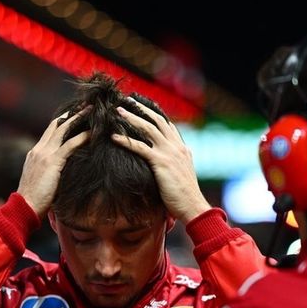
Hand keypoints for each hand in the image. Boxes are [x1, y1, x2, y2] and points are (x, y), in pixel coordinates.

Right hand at [17, 108, 89, 215]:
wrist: (24, 207)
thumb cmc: (34, 201)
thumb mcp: (41, 181)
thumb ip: (50, 172)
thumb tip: (64, 172)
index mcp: (34, 154)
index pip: (49, 132)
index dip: (62, 122)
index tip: (74, 115)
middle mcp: (38, 150)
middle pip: (56, 125)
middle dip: (71, 114)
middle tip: (85, 106)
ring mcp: (44, 154)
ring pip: (63, 130)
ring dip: (79, 119)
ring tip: (92, 111)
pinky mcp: (52, 161)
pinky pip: (70, 144)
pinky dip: (83, 137)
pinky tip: (93, 133)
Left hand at [113, 101, 210, 223]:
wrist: (193, 207)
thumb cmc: (185, 196)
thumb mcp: (183, 174)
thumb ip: (176, 163)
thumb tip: (168, 162)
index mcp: (182, 148)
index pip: (167, 125)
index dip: (154, 114)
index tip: (141, 106)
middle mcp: (177, 147)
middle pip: (157, 120)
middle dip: (141, 108)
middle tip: (127, 100)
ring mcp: (169, 153)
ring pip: (148, 128)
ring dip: (131, 118)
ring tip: (117, 111)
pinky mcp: (161, 163)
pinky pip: (140, 147)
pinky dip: (125, 140)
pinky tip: (113, 137)